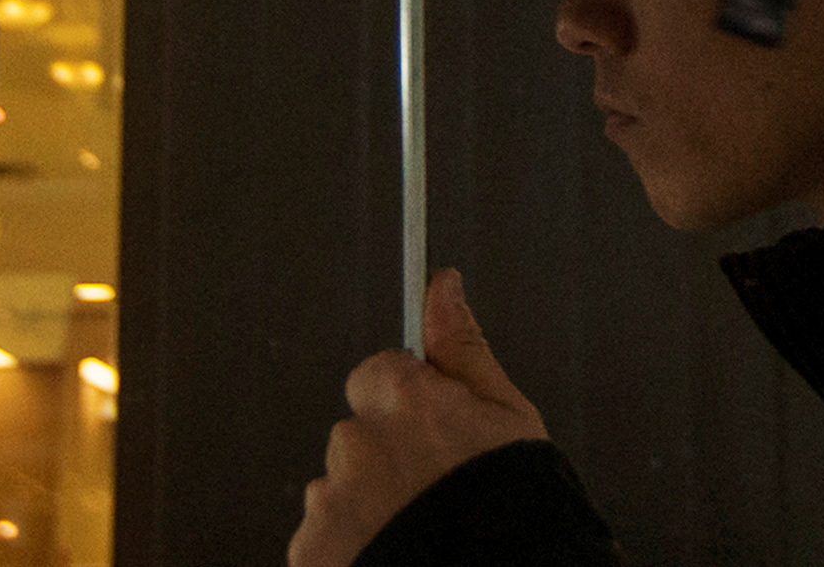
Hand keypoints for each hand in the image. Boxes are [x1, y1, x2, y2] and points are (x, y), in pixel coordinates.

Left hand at [289, 268, 549, 566]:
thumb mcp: (507, 418)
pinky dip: (350, 548)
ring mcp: (329, 502)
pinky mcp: (310, 552)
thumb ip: (461, 348)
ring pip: (339, 489)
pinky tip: (393, 556)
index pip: (376, 376)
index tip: (433, 435)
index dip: (409, 406)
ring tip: (417, 534)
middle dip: (386, 458)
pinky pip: (324, 538)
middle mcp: (355, 442)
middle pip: (357, 435)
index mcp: (401, 400)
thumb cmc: (513, 504)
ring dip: (366, 506)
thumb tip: (442, 283)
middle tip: (433, 495)